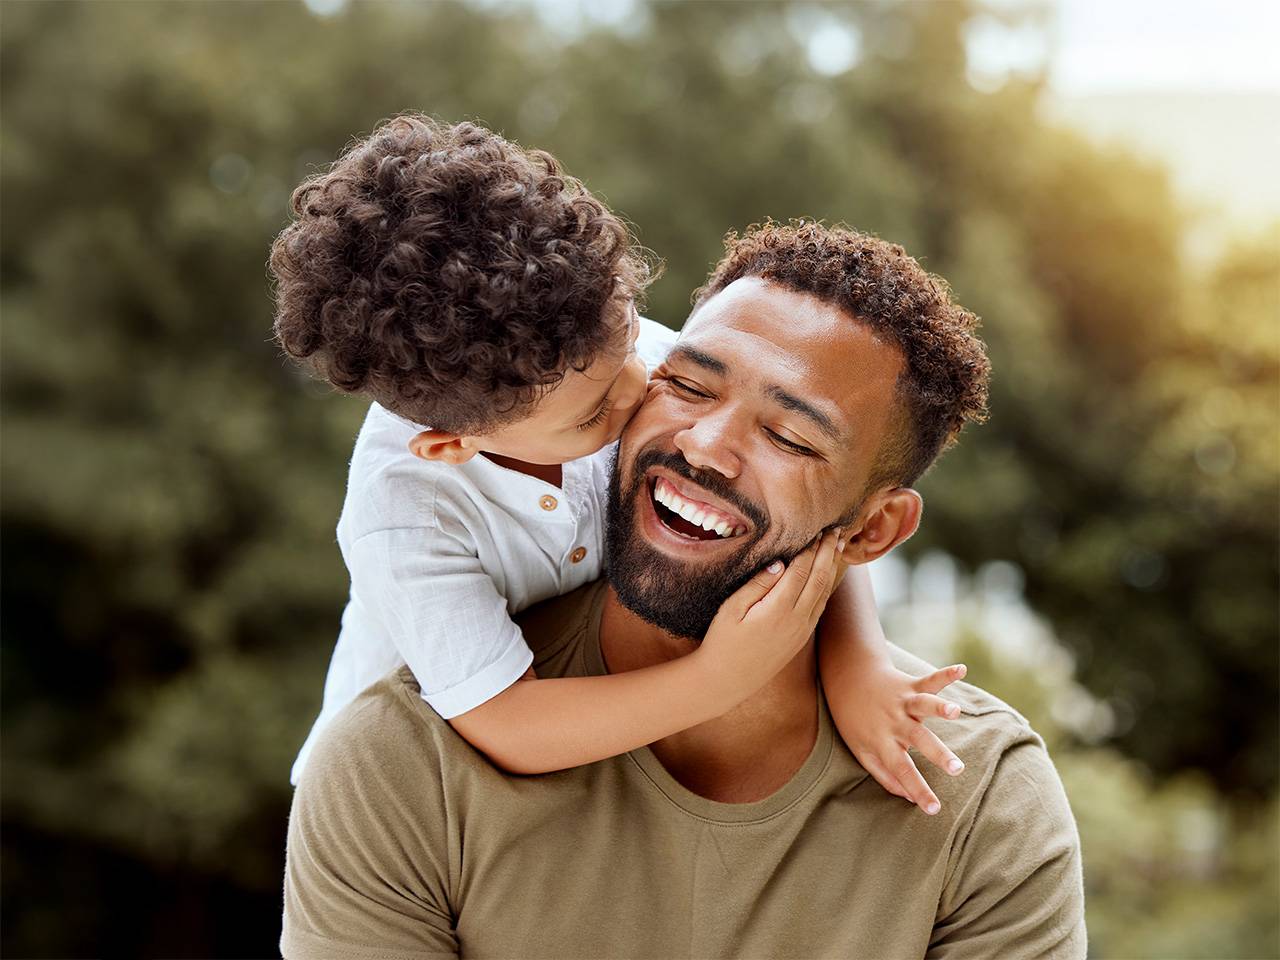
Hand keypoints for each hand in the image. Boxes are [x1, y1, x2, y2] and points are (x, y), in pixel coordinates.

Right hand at [698, 528, 845, 701]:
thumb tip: (780, 563)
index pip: (802, 571)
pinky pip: (820, 607)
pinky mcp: (801, 638)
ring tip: (839, 547)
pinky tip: (827, 575)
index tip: (817, 530)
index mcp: (778, 609)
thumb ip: (757, 585)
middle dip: (828, 553)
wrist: (727, 681)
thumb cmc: (722, 642)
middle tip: (836, 531)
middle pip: (819, 579)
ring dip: (832, 568)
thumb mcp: (731, 609)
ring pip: (824, 593)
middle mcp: (797, 620)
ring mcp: (802, 631)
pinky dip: (827, 586)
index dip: (811, 549)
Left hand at [839, 663, 968, 814]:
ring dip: (939, 707)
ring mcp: (902, 702)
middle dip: (938, 754)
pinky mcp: (910, 685)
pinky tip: (962, 670)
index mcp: (882, 742)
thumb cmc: (855, 721)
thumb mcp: (862, 752)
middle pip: (918, 740)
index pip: (901, 771)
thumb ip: (885, 776)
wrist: (847, 679)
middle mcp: (894, 722)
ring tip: (955, 711)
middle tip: (957, 769)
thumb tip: (910, 798)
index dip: (918, 790)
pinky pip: (929, 680)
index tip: (935, 809)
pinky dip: (946, 675)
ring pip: (923, 705)